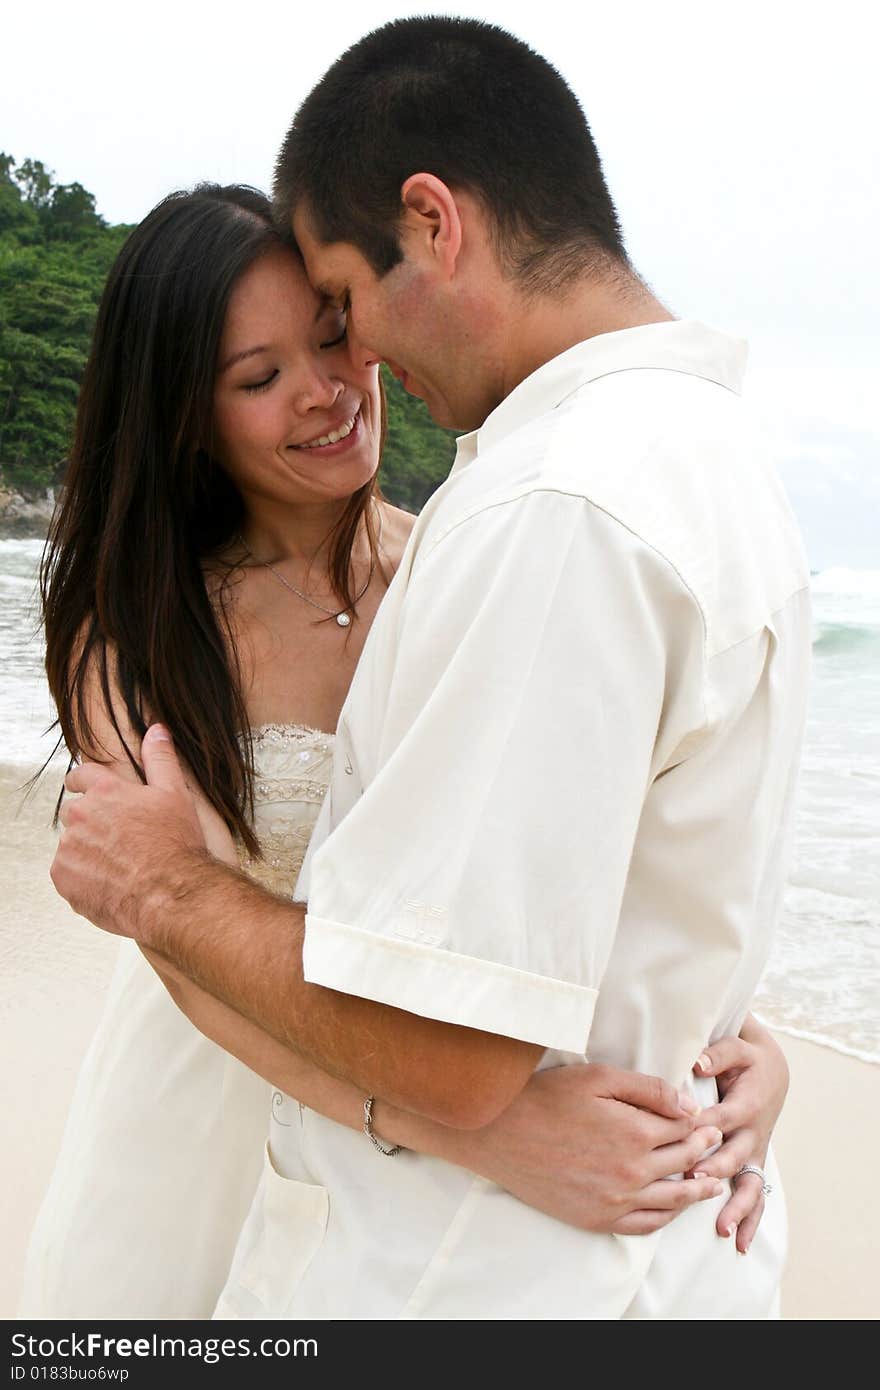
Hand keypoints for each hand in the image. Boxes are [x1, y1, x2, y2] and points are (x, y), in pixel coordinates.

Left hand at [51, 724, 206, 940]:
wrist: (171, 894)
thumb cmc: (176, 845)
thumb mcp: (176, 794)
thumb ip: (161, 759)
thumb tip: (156, 730)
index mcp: (106, 791)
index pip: (81, 776)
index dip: (83, 782)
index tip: (82, 788)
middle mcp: (82, 816)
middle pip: (75, 813)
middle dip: (91, 823)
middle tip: (117, 839)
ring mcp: (70, 848)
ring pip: (71, 845)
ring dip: (87, 851)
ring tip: (118, 865)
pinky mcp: (64, 878)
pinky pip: (67, 873)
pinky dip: (83, 877)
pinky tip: (109, 881)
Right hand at [454, 1063, 726, 1233]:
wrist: (501, 1133)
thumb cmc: (548, 1097)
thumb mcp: (599, 1078)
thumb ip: (649, 1089)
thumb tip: (690, 1105)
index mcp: (636, 1132)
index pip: (684, 1128)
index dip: (699, 1121)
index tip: (708, 1117)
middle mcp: (633, 1171)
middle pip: (683, 1161)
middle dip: (703, 1150)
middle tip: (715, 1142)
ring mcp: (617, 1200)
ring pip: (673, 1198)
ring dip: (697, 1189)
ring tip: (712, 1182)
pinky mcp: (599, 1218)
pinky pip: (646, 1224)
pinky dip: (668, 1216)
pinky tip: (674, 1207)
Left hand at [687, 1019, 787, 1253]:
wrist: (773, 1072)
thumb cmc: (747, 1059)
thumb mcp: (736, 1048)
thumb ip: (717, 1055)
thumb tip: (697, 1062)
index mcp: (745, 1104)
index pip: (720, 1119)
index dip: (701, 1129)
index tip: (681, 1140)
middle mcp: (752, 1133)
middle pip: (733, 1156)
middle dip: (714, 1170)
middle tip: (692, 1180)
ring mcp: (754, 1152)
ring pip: (747, 1184)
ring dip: (735, 1206)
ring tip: (721, 1228)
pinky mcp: (753, 1163)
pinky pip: (755, 1196)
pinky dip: (750, 1219)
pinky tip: (740, 1243)